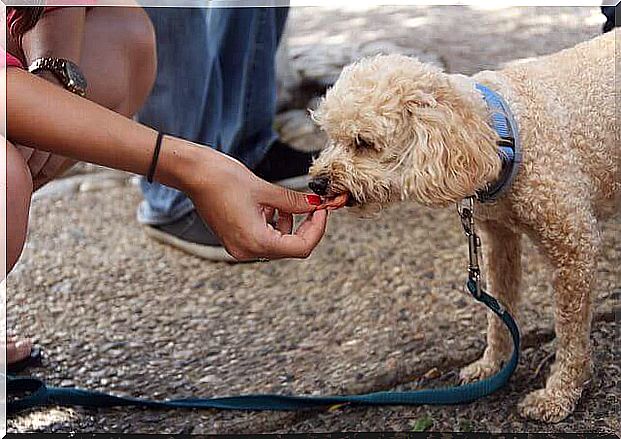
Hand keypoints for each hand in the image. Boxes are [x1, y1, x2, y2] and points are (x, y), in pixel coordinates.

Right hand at [182, 147, 327, 260]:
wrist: (193, 174)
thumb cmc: (224, 178)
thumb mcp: (266, 190)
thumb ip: (294, 202)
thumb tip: (316, 204)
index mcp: (256, 241)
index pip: (301, 247)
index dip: (317, 228)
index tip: (322, 210)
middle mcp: (247, 251)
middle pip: (290, 247)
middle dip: (305, 226)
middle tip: (313, 205)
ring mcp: (239, 248)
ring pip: (278, 244)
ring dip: (288, 225)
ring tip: (282, 203)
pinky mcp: (234, 240)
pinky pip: (263, 239)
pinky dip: (273, 225)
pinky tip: (268, 207)